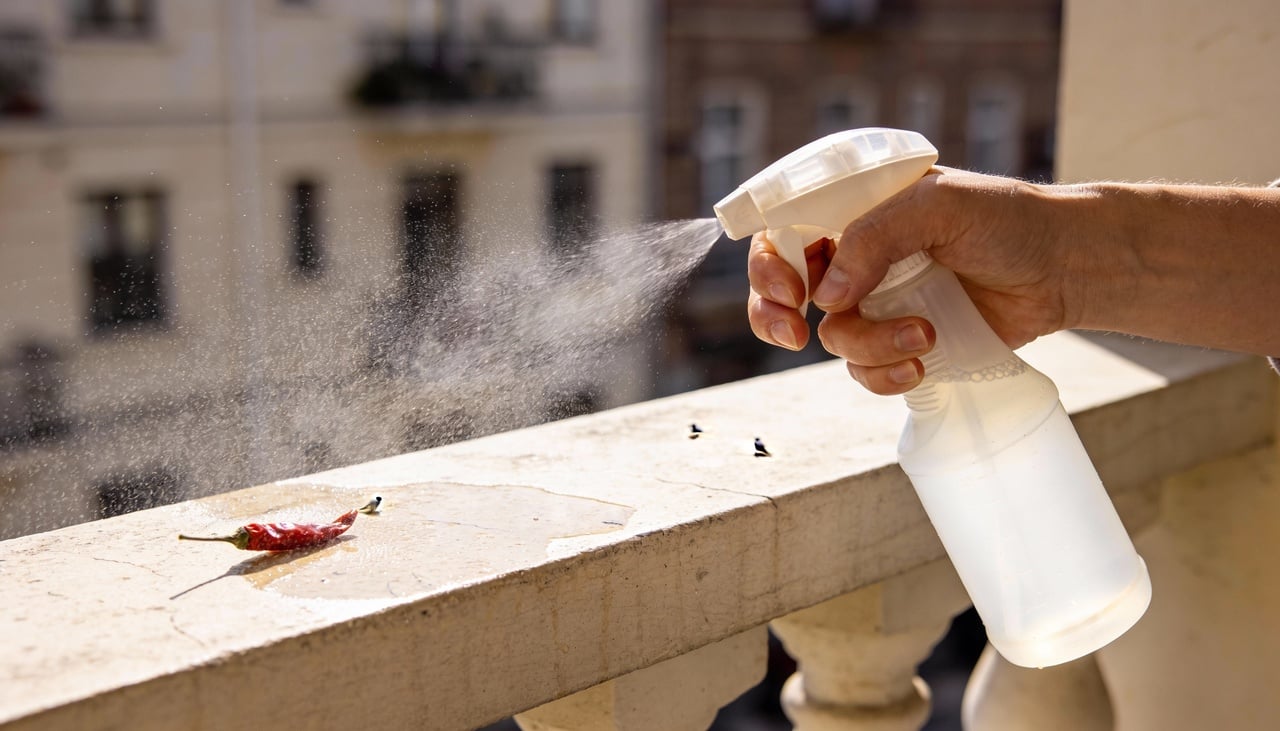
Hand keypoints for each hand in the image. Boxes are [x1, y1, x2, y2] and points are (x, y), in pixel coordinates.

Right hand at [747, 168, 1074, 394]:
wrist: (1065, 269)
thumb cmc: (1006, 220)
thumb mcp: (938, 206)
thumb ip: (876, 238)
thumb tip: (826, 297)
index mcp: (854, 211)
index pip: (783, 232)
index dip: (769, 265)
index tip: (788, 293)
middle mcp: (856, 257)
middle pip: (783, 292)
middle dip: (776, 317)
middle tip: (796, 333)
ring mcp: (877, 302)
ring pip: (832, 337)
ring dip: (869, 345)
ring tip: (923, 334)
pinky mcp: (902, 343)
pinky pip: (864, 371)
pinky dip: (884, 375)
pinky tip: (923, 365)